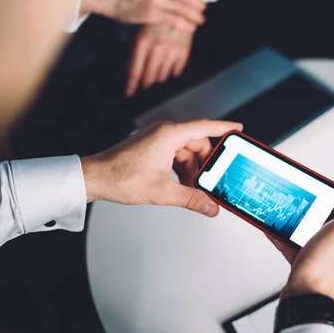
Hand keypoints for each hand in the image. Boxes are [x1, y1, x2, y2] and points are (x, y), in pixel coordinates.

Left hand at [81, 119, 241, 215]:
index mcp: (169, 135)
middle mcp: (164, 132)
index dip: (224, 128)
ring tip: (193, 188)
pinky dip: (181, 168)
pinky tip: (180, 184)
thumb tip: (209, 206)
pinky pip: (175, 154)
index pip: (205, 127)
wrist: (95, 177)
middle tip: (212, 181)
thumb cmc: (120, 177)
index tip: (238, 129)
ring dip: (192, 168)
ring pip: (186, 150)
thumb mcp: (162, 192)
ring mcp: (157, 139)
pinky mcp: (151, 146)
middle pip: (197, 143)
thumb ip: (190, 199)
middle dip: (206, 163)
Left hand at [126, 25, 192, 96]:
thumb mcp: (139, 31)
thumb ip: (133, 52)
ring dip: (157, 78)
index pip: (135, 70)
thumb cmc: (154, 19)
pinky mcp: (184, 51)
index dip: (131, 84)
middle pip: (149, 76)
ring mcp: (172, 49)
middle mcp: (157, 47)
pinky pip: (176, 71)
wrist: (179, 5)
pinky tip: (168, 71)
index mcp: (142, 41)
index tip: (129, 93)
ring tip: (154, 79)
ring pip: (163, 76)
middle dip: (145, 84)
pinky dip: (171, 72)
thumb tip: (126, 73)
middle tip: (143, 88)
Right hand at [272, 193, 333, 303]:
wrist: (304, 299)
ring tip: (282, 214)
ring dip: (295, 223)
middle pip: (327, 219)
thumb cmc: (325, 271)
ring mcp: (324, 257)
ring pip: (308, 231)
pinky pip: (294, 245)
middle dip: (312, 211)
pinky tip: (274, 231)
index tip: (321, 192)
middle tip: (300, 203)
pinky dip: (284, 237)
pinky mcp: (307, 264)